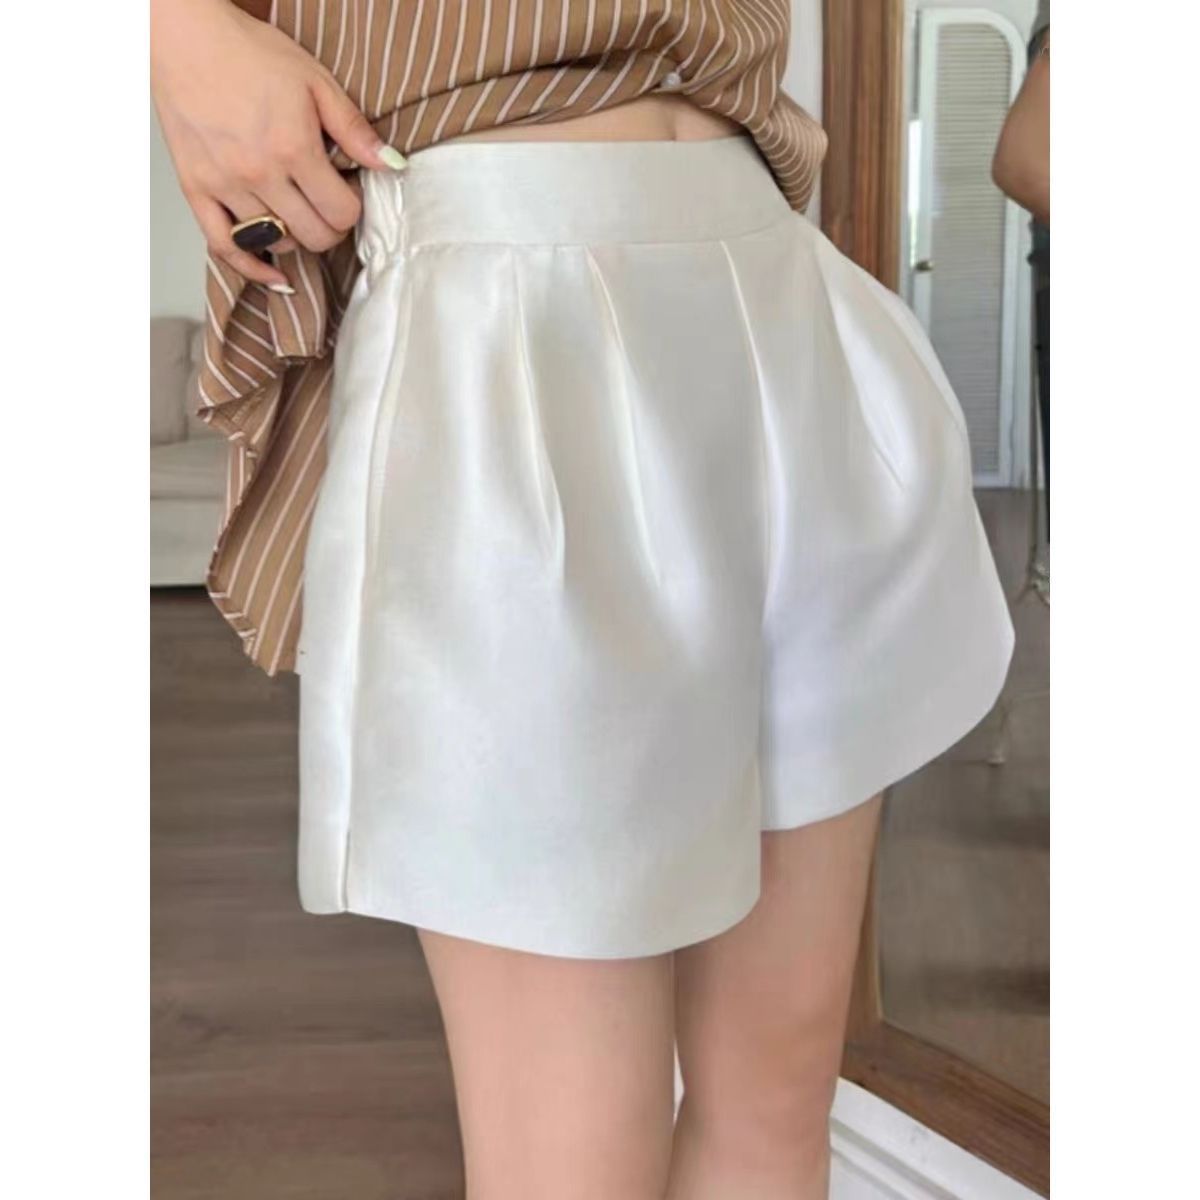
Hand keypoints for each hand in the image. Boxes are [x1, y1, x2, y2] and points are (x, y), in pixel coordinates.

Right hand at [151, 0, 403, 290]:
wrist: (182, 36)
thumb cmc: (248, 53)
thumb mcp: (315, 81)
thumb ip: (354, 129)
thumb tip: (392, 165)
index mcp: (293, 147)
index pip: (341, 212)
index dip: (353, 207)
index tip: (347, 191)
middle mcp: (258, 173)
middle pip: (314, 236)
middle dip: (331, 227)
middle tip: (328, 206)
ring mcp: (224, 185)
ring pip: (277, 243)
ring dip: (296, 235)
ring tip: (299, 212)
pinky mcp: (196, 189)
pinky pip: (225, 247)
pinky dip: (253, 268)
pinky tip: (276, 275)